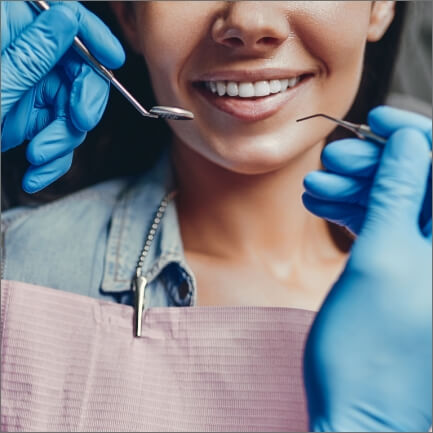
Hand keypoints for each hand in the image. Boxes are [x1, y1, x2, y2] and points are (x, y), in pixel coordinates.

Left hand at [1, 1, 124, 192]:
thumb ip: (31, 51)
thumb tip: (66, 18)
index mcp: (7, 30)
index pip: (61, 17)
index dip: (92, 37)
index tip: (113, 60)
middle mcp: (21, 58)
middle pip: (75, 71)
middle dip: (80, 103)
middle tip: (78, 122)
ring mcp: (25, 90)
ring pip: (68, 111)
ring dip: (62, 141)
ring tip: (40, 160)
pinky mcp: (25, 118)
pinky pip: (55, 135)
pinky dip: (52, 160)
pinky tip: (36, 174)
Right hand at [303, 115, 431, 430]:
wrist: (357, 409)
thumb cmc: (369, 349)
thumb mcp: (382, 260)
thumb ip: (400, 196)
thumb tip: (410, 142)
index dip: (416, 134)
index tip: (378, 119)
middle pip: (421, 181)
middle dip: (376, 163)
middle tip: (330, 161)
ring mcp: (428, 259)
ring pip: (399, 202)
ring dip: (356, 188)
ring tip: (315, 187)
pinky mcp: (406, 270)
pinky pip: (386, 227)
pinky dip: (354, 212)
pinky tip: (320, 205)